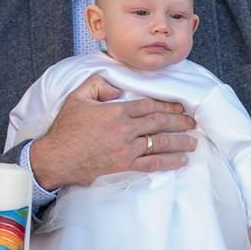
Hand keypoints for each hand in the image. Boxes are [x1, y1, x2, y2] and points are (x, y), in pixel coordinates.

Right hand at [29, 74, 196, 189]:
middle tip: (192, 122)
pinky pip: (152, 164)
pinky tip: (181, 161)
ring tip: (193, 141)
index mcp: (117, 111)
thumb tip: (118, 88)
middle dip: (179, 122)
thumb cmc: (66, 128)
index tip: (180, 106)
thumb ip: (97, 84)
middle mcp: (126, 129)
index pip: (149, 106)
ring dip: (180, 142)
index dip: (167, 105)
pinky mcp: (125, 165)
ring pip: (160, 143)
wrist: (57, 157)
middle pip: (159, 123)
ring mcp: (127, 149)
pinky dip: (169, 162)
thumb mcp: (77, 97)